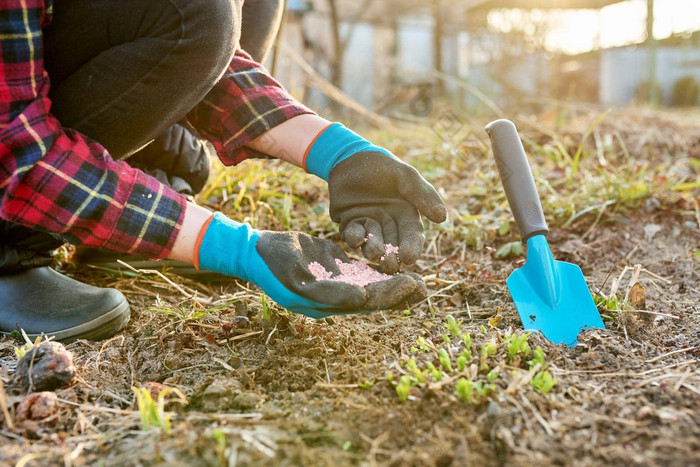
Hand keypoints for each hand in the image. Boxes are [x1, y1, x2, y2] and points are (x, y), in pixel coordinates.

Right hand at [195, 214, 426, 317]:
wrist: (256, 251)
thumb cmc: (274, 263)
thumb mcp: (298, 278)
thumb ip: (330, 292)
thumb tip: (362, 299)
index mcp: (326, 303)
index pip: (365, 301)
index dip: (390, 295)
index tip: (412, 285)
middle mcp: (334, 297)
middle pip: (374, 298)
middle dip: (399, 293)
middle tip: (424, 287)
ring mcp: (335, 284)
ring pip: (372, 287)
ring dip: (396, 286)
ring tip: (421, 283)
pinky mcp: (335, 270)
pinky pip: (362, 274)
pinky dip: (382, 273)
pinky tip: (400, 267)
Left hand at [303, 123, 445, 272]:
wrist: (350, 156)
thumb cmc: (382, 166)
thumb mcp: (405, 176)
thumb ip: (422, 195)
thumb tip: (442, 218)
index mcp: (406, 214)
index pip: (411, 235)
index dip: (411, 247)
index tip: (409, 258)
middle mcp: (388, 223)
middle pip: (392, 245)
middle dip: (391, 256)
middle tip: (390, 264)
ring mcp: (368, 224)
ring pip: (372, 243)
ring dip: (372, 250)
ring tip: (374, 253)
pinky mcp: (349, 223)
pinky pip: (352, 234)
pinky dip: (354, 238)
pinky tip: (356, 238)